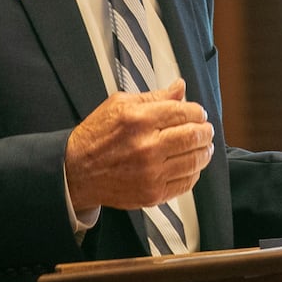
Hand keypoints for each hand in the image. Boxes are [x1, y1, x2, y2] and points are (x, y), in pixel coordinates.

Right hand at [64, 78, 214, 213]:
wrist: (76, 171)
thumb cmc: (97, 136)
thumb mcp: (120, 104)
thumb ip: (155, 97)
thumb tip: (180, 87)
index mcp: (138, 119)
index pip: (184, 112)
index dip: (197, 112)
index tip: (198, 113)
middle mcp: (146, 146)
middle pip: (193, 136)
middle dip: (205, 131)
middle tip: (205, 129)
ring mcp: (151, 173)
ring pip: (195, 161)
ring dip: (204, 151)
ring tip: (204, 146)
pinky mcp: (152, 194)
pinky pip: (186, 183)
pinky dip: (194, 172)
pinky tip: (191, 165)